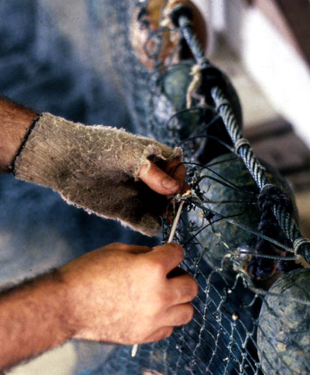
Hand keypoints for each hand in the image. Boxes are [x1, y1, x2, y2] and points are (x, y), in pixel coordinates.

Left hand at [13, 113, 183, 235]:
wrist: (65, 160)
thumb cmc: (98, 148)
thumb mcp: (128, 155)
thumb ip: (151, 172)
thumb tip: (175, 188)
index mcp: (152, 158)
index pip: (177, 168)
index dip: (180, 177)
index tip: (176, 187)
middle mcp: (148, 178)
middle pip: (172, 193)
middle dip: (175, 201)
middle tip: (171, 207)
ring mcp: (137, 195)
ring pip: (160, 209)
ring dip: (165, 215)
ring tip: (163, 218)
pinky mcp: (124, 211)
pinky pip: (143, 221)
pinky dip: (150, 226)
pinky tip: (151, 226)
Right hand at [60, 242, 197, 344]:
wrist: (66, 305)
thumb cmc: (87, 273)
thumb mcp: (117, 251)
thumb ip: (144, 254)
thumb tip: (159, 257)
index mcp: (153, 268)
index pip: (179, 253)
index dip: (171, 251)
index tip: (167, 253)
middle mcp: (160, 294)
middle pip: (191, 287)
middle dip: (181, 277)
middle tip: (168, 276)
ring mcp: (154, 318)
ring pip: (187, 312)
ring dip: (178, 302)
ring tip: (163, 296)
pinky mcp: (145, 336)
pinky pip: (169, 329)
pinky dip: (165, 320)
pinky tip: (151, 312)